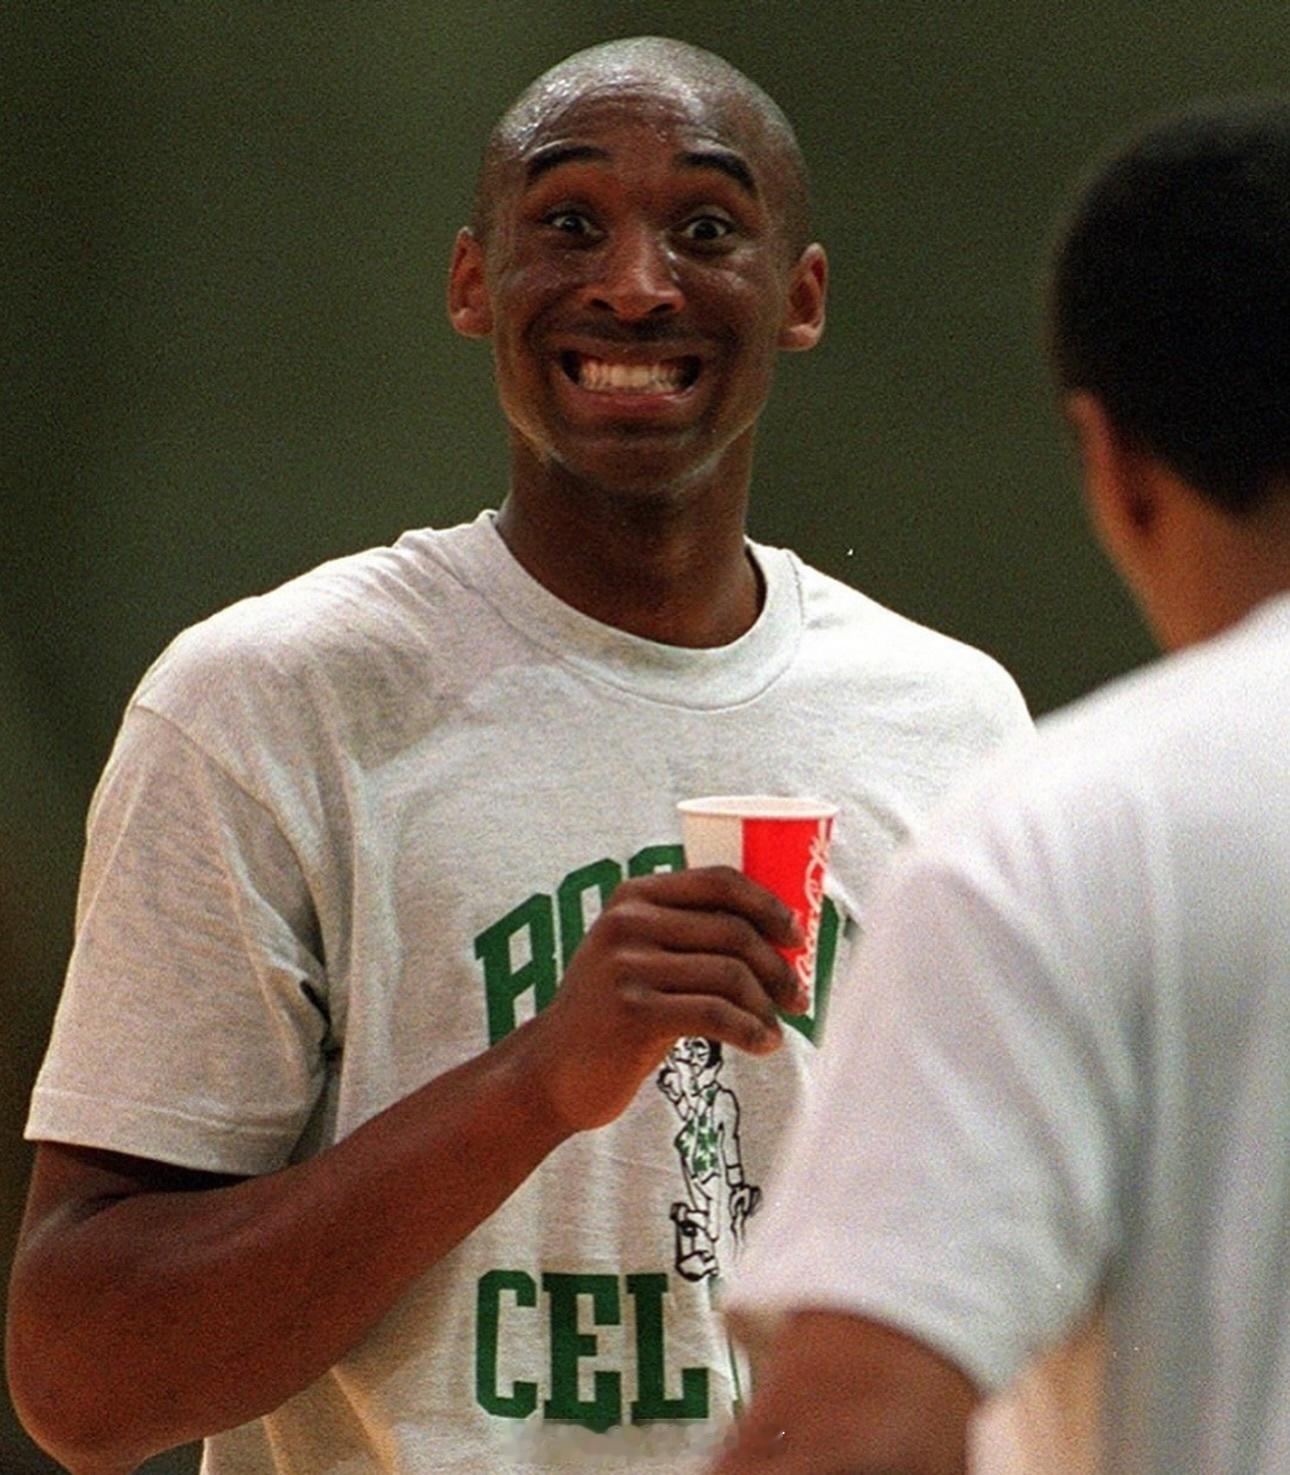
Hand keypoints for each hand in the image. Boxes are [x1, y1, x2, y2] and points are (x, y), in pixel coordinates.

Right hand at [519, 865, 803, 1131]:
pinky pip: (716, 1014)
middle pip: (733, 930)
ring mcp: (627, 965)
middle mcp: (627, 922)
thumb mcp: (637, 955)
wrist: (552, 1070)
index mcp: (633, 896)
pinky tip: (764, 1045)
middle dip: (778, 967)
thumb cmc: (612, 1013)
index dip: (768, 905)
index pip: (719, 881)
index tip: (797, 937)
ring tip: (777, 1029)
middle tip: (799, 998)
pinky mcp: (634, 1011)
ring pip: (730, 974)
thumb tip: (779, 932)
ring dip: (767, 1006)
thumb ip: (686, 932)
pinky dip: (751, 1031)